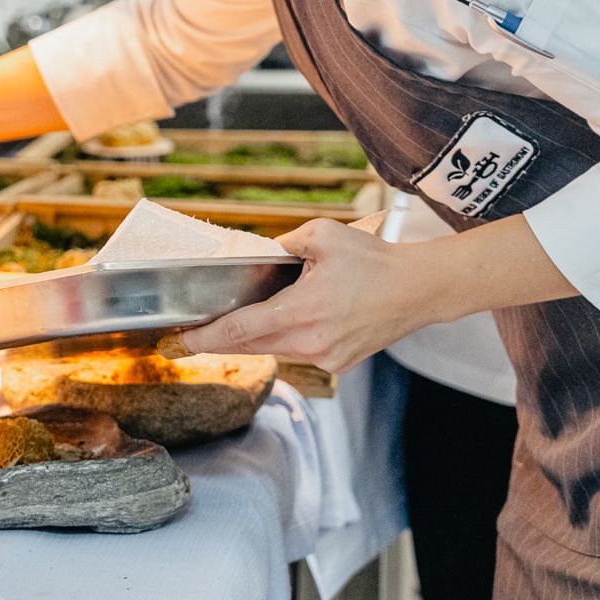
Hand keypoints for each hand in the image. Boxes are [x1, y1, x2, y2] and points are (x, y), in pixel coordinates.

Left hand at [174, 218, 442, 374]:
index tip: (181, 339)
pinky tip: (280, 323)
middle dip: (219, 340)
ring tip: (232, 324)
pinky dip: (282, 340)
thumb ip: (282, 244)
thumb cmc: (373, 259)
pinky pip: (296, 353)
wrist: (418, 289)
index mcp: (303, 310)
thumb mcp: (322, 235)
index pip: (241, 330)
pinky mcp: (337, 363)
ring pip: (273, 350)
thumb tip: (255, 254)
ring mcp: (325, 357)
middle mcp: (311, 341)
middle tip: (192, 333)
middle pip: (251, 345)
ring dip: (251, 339)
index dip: (206, 337)